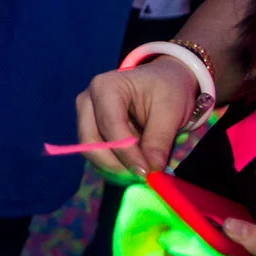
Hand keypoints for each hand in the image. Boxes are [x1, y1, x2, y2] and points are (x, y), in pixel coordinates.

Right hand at [75, 56, 196, 179]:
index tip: (146, 172)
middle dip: (115, 164)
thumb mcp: (171, 111)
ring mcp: (84, 116)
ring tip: (142, 167)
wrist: (165, 80)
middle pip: (90, 142)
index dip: (126, 153)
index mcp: (106, 87)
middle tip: (141, 176)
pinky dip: (114, 163)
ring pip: (90, 151)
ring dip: (115, 165)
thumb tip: (151, 172)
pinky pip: (96, 153)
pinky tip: (134, 163)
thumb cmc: (168, 89)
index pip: (110, 126)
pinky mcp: (89, 129)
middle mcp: (87, 101)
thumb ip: (159, 140)